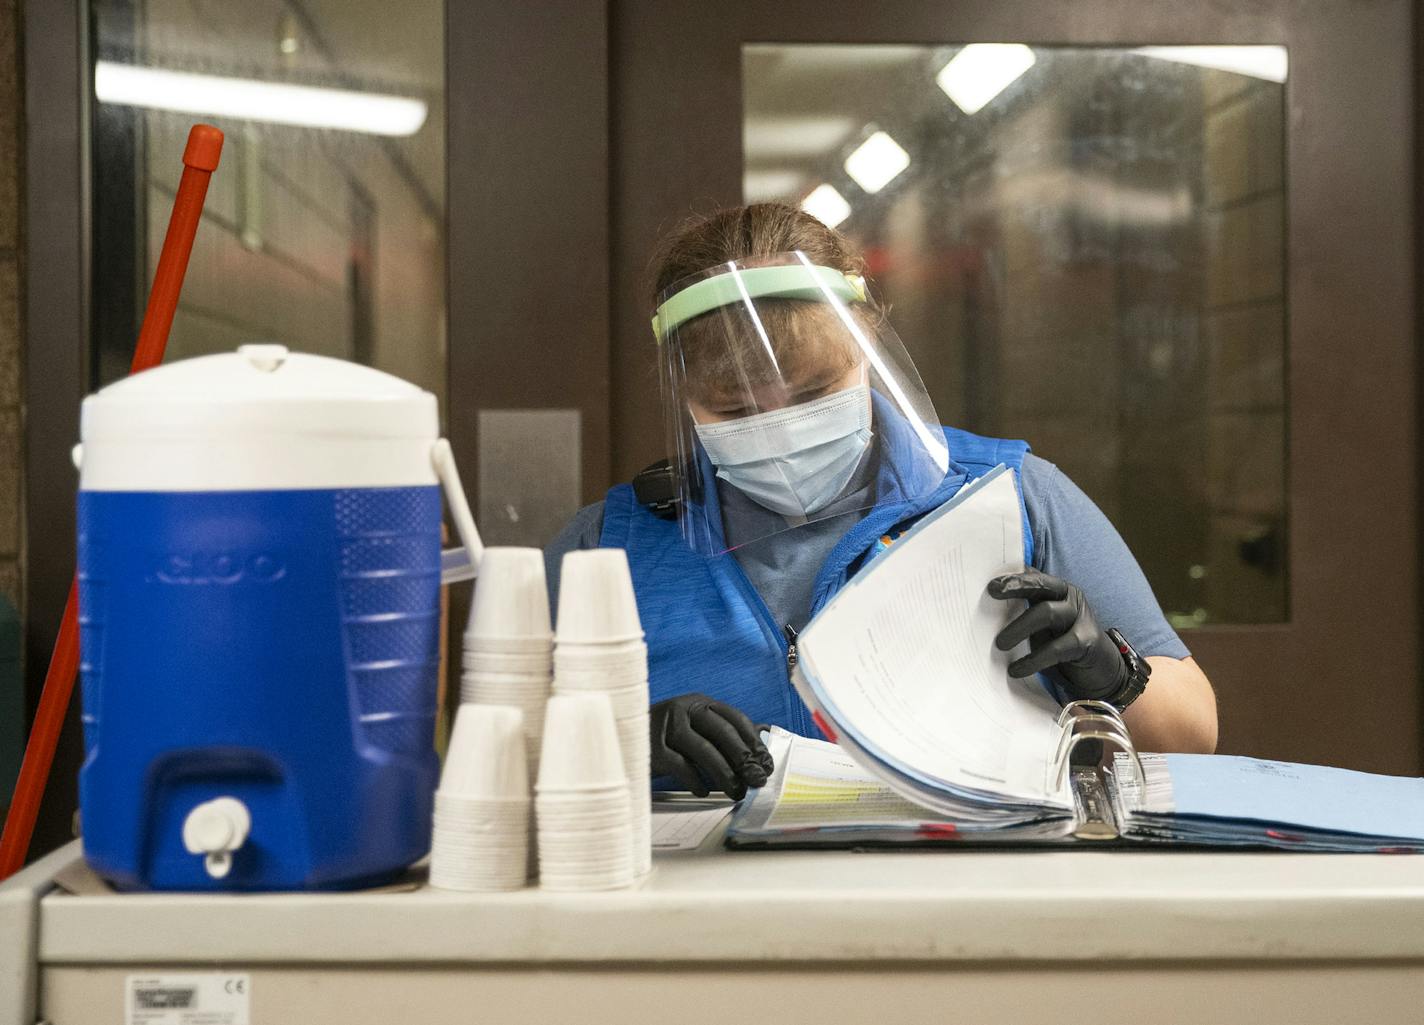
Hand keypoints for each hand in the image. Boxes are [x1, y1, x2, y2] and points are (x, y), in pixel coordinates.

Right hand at [650, 694, 774, 799]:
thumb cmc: (667, 738)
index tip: (766, 763)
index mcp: (698, 703)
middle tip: (757, 780)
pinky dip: (695, 780)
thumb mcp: (697, 729)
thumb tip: (766, 734)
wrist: (620, 739)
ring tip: (736, 792)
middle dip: (743, 758)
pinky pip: (680, 765)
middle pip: (721, 731)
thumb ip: (727, 731)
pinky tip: (704, 792)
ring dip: (724, 774)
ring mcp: (665, 727)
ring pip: (703, 749)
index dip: (754, 741)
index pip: (734, 717)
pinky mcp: (651, 748)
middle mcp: (683, 709)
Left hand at [987, 569, 1127, 701]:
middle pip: (1041, 586)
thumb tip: (982, 612)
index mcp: (1055, 589)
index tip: (990, 583)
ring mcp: (1080, 617)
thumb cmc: (1060, 643)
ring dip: (1019, 627)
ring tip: (999, 643)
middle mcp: (1069, 597)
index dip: (1013, 576)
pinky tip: (1016, 669)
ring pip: (1047, 613)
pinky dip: (1035, 659)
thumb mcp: (1040, 626)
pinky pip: (1058, 647)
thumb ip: (1020, 613)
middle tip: (992, 593)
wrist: (1098, 669)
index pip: (1033, 576)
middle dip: (1016, 587)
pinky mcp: (1087, 641)